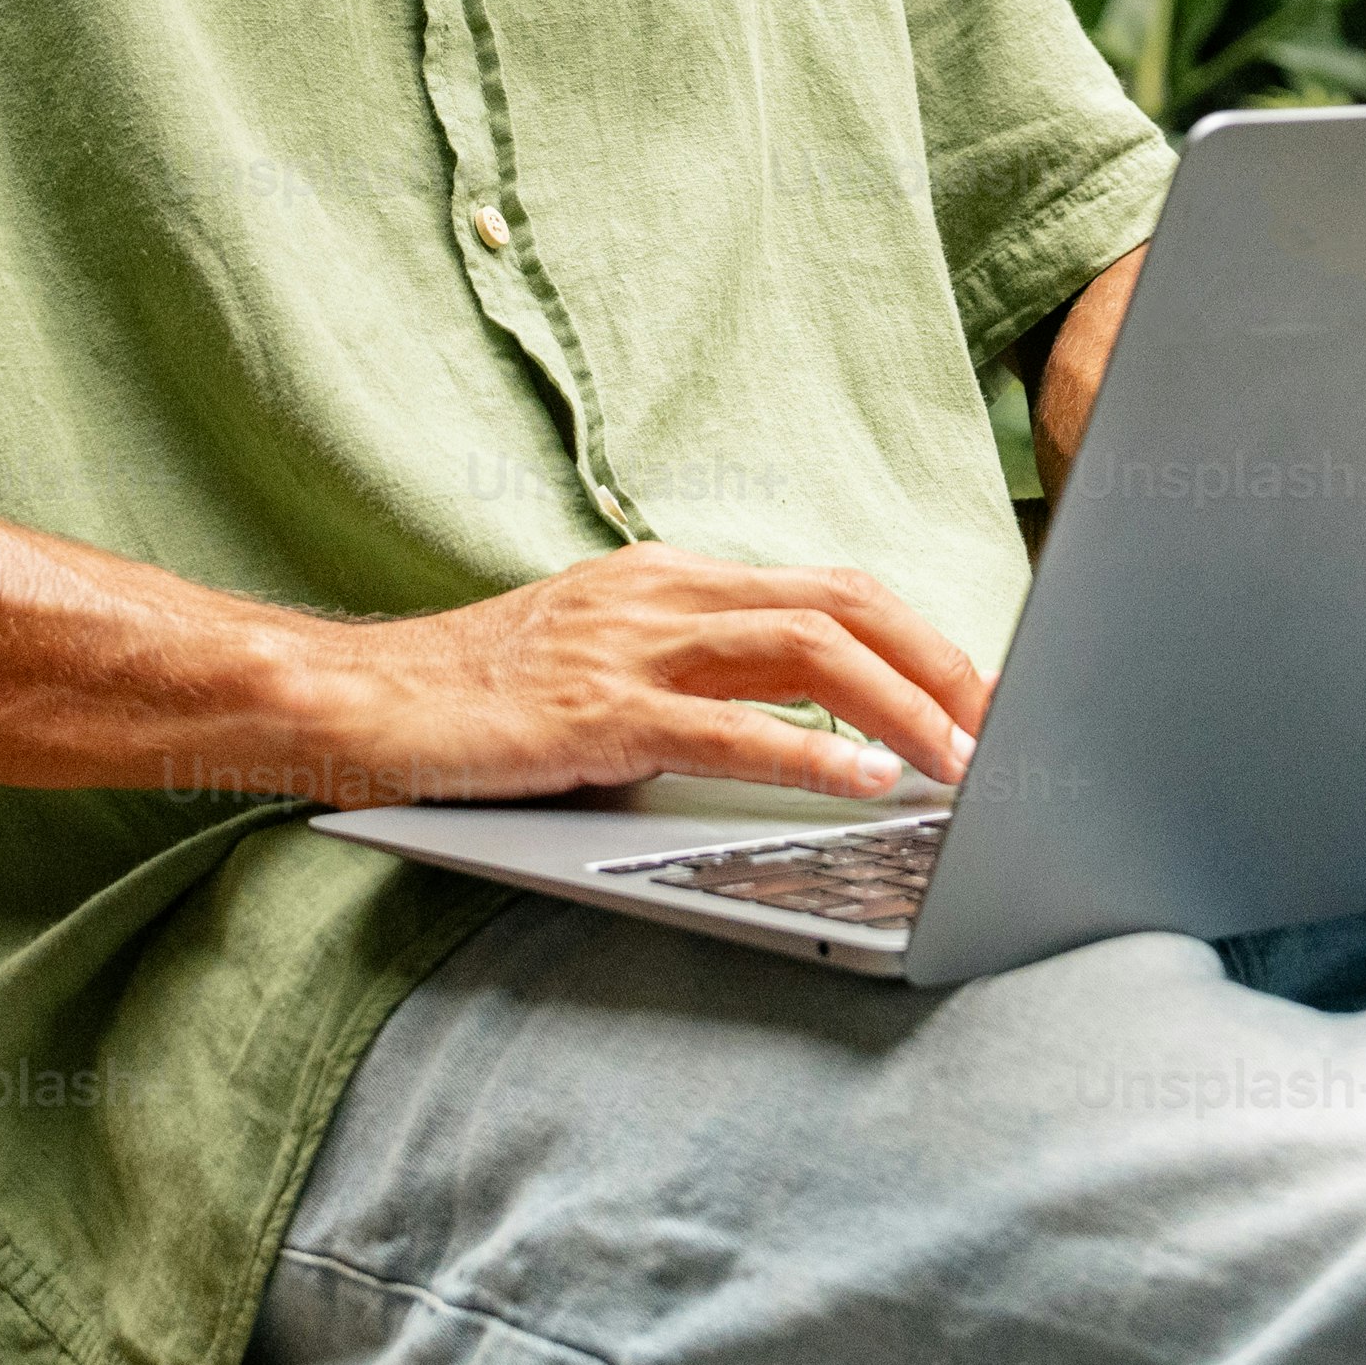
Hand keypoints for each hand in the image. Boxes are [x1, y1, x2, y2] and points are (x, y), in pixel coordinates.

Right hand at [291, 546, 988, 809]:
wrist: (356, 698)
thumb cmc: (479, 697)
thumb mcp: (607, 665)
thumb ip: (698, 679)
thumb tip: (812, 730)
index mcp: (674, 578)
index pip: (832, 590)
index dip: (924, 637)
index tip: (987, 690)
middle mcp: (665, 593)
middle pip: (846, 606)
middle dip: (943, 665)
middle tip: (1009, 726)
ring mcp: (632, 647)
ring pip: (810, 655)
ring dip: (906, 711)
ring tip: (965, 763)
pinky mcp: (597, 714)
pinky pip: (732, 728)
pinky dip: (814, 756)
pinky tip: (868, 786)